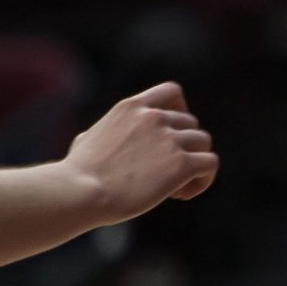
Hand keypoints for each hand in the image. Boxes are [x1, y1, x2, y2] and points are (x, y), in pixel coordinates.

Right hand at [67, 83, 219, 219]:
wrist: (79, 192)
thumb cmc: (76, 174)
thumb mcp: (88, 139)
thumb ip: (106, 133)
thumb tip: (91, 140)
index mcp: (132, 107)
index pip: (172, 91)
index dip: (180, 111)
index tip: (172, 134)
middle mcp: (154, 117)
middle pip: (191, 124)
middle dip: (183, 147)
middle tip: (164, 174)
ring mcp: (169, 138)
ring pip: (203, 143)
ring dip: (194, 164)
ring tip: (174, 188)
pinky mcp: (181, 163)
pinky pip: (210, 163)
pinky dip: (203, 179)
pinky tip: (181, 194)